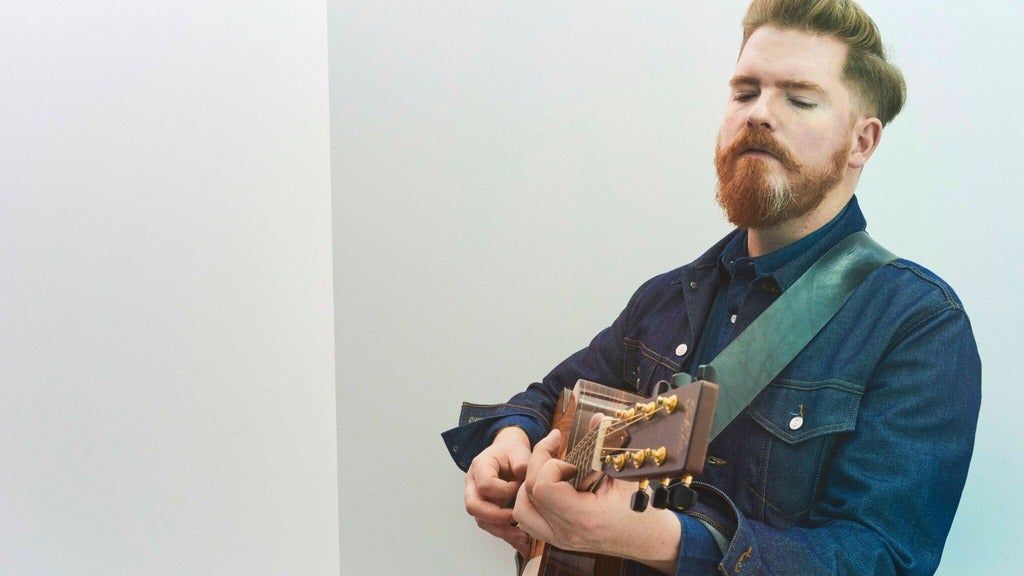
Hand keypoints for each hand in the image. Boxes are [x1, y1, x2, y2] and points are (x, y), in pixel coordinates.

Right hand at [464, 426, 532, 555]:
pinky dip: (506, 536)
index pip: (485, 485)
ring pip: (481, 521)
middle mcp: (473, 485)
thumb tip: (524, 475)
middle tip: (517, 518)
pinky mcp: (485, 511)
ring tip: (523, 538)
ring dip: (502, 531)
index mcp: (480, 467)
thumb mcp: (519, 451)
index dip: (504, 490)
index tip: (519, 487)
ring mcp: (477, 499)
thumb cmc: (511, 453)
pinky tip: (521, 542)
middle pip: (473, 507)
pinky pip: (491, 527)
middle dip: (496, 517)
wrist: (507, 456)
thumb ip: (522, 462)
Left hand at [512, 425, 680, 572]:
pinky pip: (529, 520)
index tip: (571, 460)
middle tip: (559, 450)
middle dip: (540, 463)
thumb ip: (608, 443)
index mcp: (585, 516)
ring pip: (522, 509)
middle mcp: (567, 531)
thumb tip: (597, 417)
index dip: (551, 465)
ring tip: (549, 469)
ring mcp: (560, 539)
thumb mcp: (627, 473)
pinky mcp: (558, 539)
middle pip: (530, 492)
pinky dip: (531, 500)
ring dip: (530, 483)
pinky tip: (548, 486)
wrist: (650, 540)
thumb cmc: (643, 509)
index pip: (544, 487)